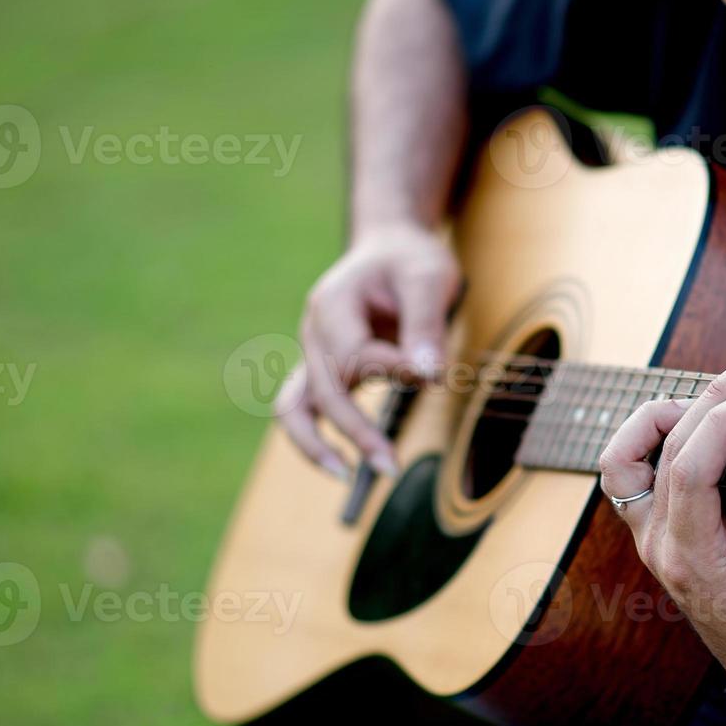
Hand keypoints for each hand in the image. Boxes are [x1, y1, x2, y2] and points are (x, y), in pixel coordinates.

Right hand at [277, 223, 458, 477]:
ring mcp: (313, 355)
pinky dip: (318, 441)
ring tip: (348, 477)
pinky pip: (305, 412)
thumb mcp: (427, 279)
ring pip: (294, 408)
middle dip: (355, 431)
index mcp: (332, 303)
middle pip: (323, 391)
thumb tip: (429, 376)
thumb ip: (425, 325)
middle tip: (391, 466)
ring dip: (316, 446)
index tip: (432, 372)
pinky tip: (347, 466)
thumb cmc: (409, 261)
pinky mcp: (323, 373)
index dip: (391, 369)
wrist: (389, 249)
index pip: (354, 353)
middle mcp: (313, 332)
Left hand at [598, 347, 725, 716]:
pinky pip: (634, 470)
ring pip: (626, 457)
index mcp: (690, 560)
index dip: (724, 420)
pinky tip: (700, 415)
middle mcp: (657, 546)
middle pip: (664, 451)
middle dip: (711, 399)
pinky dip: (660, 435)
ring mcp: (649, 537)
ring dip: (665, 414)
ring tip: (720, 391)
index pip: (688, 471)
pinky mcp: (656, 527)